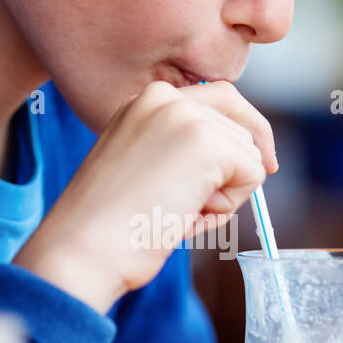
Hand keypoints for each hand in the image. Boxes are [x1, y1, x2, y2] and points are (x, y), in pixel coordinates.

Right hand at [14, 79, 273, 313]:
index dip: (241, 134)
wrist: (83, 245)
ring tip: (175, 211)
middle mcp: (164, 97)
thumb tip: (246, 153)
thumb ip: (179, 146)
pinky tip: (184, 215)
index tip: (259, 163)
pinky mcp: (207, 143)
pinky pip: (252, 175)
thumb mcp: (141, 163)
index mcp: (143, 99)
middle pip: (242, 123)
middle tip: (199, 204)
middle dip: (234, 169)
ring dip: (224, 194)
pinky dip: (226, 207)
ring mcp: (186, 116)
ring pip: (249, 153)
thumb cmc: (107, 222)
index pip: (220, 99)